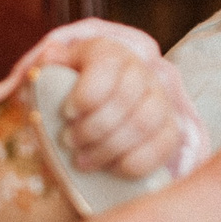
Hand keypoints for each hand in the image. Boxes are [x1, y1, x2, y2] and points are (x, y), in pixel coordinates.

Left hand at [41, 29, 188, 177]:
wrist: (105, 105)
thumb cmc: (75, 90)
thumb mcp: (58, 73)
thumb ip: (49, 65)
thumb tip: (51, 57)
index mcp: (111, 53)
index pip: (107, 67)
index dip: (86, 94)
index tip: (66, 113)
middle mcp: (142, 73)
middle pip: (125, 99)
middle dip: (92, 127)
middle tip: (69, 142)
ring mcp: (161, 102)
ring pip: (143, 125)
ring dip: (108, 148)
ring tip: (82, 160)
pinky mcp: (171, 132)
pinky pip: (161, 149)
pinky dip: (131, 164)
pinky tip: (109, 167)